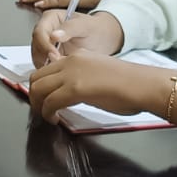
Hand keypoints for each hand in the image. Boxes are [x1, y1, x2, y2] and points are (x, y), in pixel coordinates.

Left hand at [27, 51, 157, 123]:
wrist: (142, 84)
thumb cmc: (129, 84)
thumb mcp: (99, 74)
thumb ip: (82, 79)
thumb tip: (72, 92)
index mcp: (77, 57)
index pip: (48, 69)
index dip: (42, 86)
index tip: (45, 99)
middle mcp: (71, 61)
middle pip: (37, 77)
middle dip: (34, 96)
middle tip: (41, 110)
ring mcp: (71, 73)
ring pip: (38, 88)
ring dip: (38, 105)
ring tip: (46, 116)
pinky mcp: (75, 88)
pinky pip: (50, 102)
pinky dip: (47, 113)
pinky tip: (55, 119)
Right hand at [31, 9, 122, 66]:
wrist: (102, 40)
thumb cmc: (94, 29)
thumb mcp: (85, 26)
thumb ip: (70, 28)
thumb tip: (54, 35)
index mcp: (50, 18)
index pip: (39, 32)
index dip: (44, 45)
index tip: (54, 54)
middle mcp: (45, 31)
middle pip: (35, 46)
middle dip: (44, 57)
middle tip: (59, 63)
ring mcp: (46, 45)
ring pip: (37, 57)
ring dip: (47, 65)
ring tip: (63, 67)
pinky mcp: (49, 57)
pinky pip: (44, 65)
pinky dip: (50, 70)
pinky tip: (63, 70)